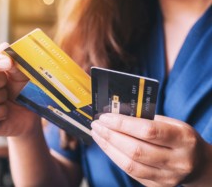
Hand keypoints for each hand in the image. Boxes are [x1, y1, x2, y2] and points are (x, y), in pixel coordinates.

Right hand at [0, 43, 39, 136]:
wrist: (28, 114)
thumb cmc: (21, 90)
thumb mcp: (21, 74)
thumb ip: (13, 61)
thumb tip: (4, 47)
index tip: (8, 63)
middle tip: (6, 85)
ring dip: (0, 98)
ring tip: (5, 99)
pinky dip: (2, 113)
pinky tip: (4, 112)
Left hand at [91, 113, 211, 185]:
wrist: (197, 164)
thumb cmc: (180, 138)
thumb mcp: (172, 123)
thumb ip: (147, 119)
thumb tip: (116, 114)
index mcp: (183, 139)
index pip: (148, 131)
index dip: (123, 124)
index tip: (105, 117)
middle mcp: (177, 161)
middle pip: (135, 150)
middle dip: (110, 136)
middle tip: (96, 125)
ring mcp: (167, 177)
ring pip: (130, 164)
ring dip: (108, 148)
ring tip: (97, 134)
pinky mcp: (156, 186)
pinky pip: (131, 172)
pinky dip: (115, 157)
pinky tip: (107, 146)